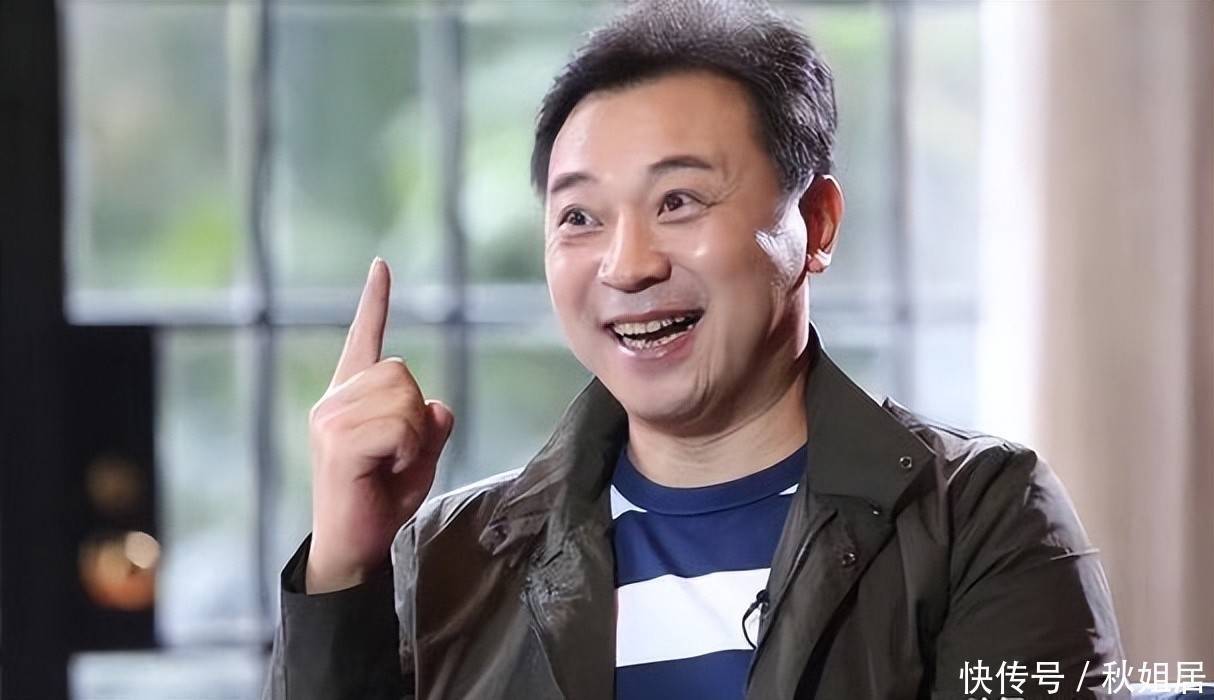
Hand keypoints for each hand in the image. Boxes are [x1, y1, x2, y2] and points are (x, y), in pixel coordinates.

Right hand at [304, 258, 453, 593]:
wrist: (354, 548)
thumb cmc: (382, 500)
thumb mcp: (419, 456)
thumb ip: (431, 426)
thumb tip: (437, 405)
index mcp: (349, 397)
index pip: (363, 339)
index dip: (374, 302)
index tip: (381, 266)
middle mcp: (334, 401)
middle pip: (402, 370)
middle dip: (416, 414)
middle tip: (397, 456)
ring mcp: (330, 418)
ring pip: (404, 396)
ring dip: (413, 436)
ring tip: (389, 465)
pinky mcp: (337, 442)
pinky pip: (399, 426)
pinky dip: (407, 450)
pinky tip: (385, 471)